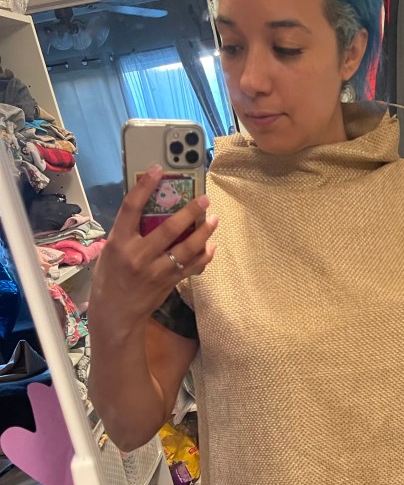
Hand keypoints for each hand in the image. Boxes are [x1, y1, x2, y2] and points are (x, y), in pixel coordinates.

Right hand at [90, 165, 217, 336]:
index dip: (145, 186)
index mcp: (119, 243)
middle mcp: (138, 255)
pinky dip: (204, 257)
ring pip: (186, 249)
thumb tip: (149, 211)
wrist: (115, 314)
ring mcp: (156, 270)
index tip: (158, 170)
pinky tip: (211, 247)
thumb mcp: (110, 252)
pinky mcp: (169, 283)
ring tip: (214, 220)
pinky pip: (191, 267)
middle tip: (204, 199)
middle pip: (168, 228)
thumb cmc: (109, 280)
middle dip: (189, 212)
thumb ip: (128, 233)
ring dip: (203, 233)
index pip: (131, 208)